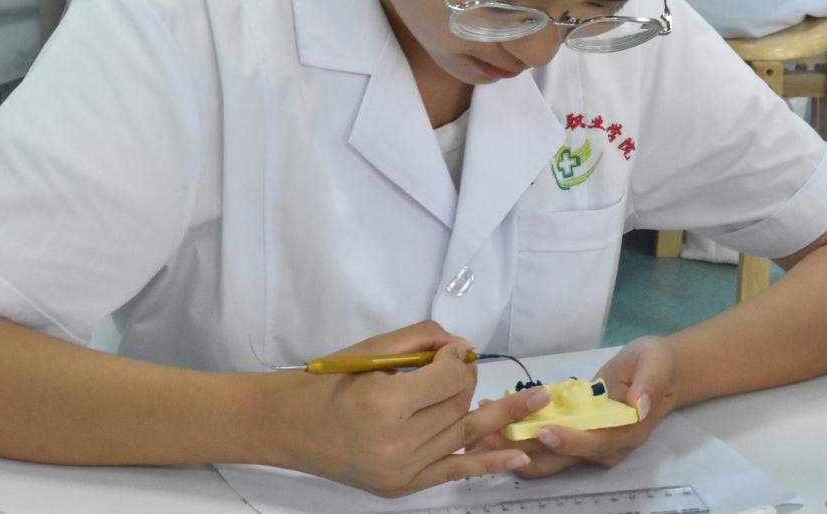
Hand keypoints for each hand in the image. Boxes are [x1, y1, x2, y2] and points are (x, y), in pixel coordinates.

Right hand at [270, 321, 547, 497]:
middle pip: (458, 405)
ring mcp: (403, 470)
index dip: (456, 359)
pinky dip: (489, 462)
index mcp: (385, 402)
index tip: (450, 349)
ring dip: (484, 410)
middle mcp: (398, 441)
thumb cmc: (330, 381)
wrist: (292, 425)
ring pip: (461, 432)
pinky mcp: (404, 487)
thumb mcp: (372, 351)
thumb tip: (462, 347)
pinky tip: (520, 453)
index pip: (448, 378)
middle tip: (458, 367)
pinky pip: (455, 470)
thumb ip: (420, 340)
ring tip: (534, 399)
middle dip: (465, 381)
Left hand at [465, 336, 679, 477]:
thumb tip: (639, 404)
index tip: (545, 432)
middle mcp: (602, 446)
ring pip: (544, 455)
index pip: (595, 443)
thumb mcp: (657, 364)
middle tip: (488, 438)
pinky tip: (490, 415)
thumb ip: (649, 384)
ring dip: (510, 446)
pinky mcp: (570, 435)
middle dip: (523, 450)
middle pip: (560, 457)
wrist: (656, 373)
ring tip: (477, 432)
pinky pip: (540, 440)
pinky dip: (515, 433)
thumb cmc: (656, 365)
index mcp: (625, 432)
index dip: (570, 441)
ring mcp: (584, 444)